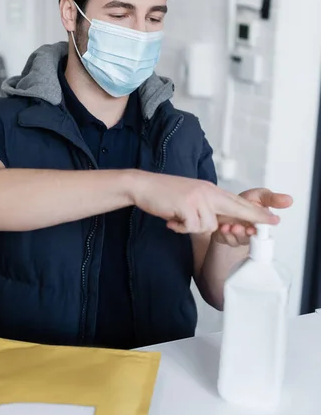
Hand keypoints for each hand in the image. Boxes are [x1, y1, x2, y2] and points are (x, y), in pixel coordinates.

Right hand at [131, 174, 280, 234]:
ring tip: (178, 219)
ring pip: (208, 225)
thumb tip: (219, 223)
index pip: (237, 201)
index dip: (256, 212)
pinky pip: (191, 227)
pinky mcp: (187, 204)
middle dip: (254, 217)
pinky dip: (180, 228)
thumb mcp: (190, 198)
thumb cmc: (164, 194)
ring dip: (192, 227)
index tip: (272, 219)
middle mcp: (207, 191)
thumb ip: (206, 208)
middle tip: (272, 222)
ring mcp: (198, 197)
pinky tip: (171, 221)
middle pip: (237, 207)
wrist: (142, 185)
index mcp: (210, 189)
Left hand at [214, 187, 292, 246]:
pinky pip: (224, 239)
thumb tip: (288, 200)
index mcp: (260, 224)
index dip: (258, 233)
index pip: (263, 232)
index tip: (253, 229)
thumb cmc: (247, 201)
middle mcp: (250, 231)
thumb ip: (273, 199)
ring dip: (233, 234)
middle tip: (239, 228)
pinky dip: (223, 234)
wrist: (227, 202)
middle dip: (243, 234)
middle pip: (248, 238)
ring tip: (230, 226)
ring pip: (236, 240)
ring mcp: (237, 234)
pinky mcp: (226, 236)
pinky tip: (223, 227)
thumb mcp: (261, 196)